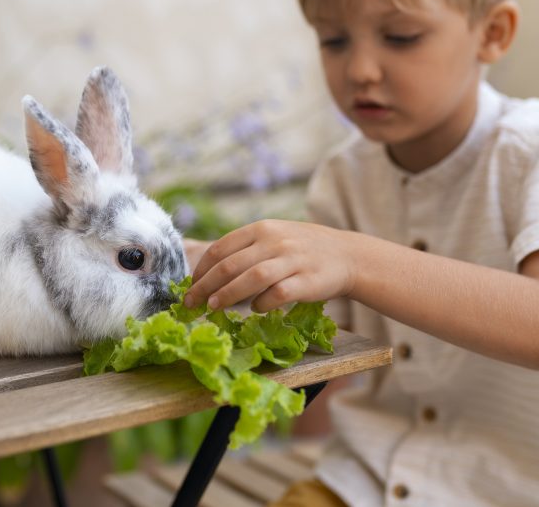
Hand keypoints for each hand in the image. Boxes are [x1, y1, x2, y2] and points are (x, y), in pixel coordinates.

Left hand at [183, 219, 358, 312]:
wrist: (347, 255)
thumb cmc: (303, 249)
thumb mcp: (275, 237)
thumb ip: (247, 250)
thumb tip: (209, 274)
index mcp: (262, 228)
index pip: (222, 247)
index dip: (202, 269)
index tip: (190, 286)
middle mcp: (275, 241)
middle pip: (231, 265)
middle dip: (206, 285)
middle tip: (191, 303)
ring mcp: (292, 260)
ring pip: (251, 278)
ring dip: (228, 294)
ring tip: (213, 307)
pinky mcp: (307, 281)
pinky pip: (278, 294)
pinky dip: (262, 303)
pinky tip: (255, 310)